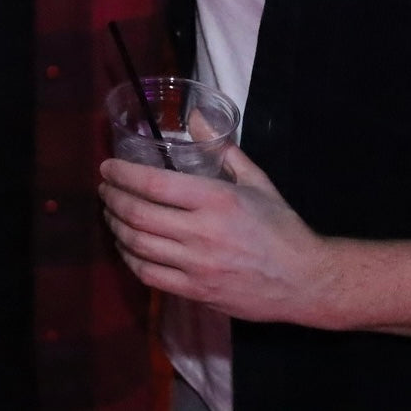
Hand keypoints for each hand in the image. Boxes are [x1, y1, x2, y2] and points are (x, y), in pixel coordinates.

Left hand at [99, 144, 332, 324]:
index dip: (123, 174)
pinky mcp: (197, 292)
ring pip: (139, 246)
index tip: (107, 167)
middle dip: (112, 199)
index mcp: (216, 199)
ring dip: (116, 227)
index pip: (154, 184)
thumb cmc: (281, 226)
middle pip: (139, 215)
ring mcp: (197, 266)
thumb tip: (197, 118)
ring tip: (110, 213)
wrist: (305, 280)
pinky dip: (130, 259)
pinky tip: (126, 246)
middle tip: (104, 189)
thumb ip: (224, 150)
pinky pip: (150, 276)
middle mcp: (202, 232)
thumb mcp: (257, 180)